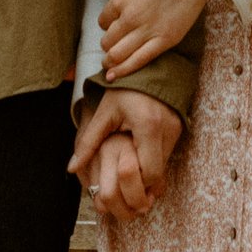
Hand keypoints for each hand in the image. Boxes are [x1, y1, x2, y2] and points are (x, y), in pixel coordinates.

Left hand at [68, 86, 182, 206]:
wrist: (148, 67)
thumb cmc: (123, 89)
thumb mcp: (104, 113)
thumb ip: (88, 142)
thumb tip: (71, 168)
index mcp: (148, 126)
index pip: (148, 173)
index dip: (134, 183)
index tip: (117, 182)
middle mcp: (167, 130)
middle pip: (158, 174)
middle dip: (140, 182)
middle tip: (121, 181)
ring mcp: (176, 129)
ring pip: (164, 166)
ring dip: (146, 171)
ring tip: (127, 166)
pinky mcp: (179, 128)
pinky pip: (167, 154)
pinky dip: (152, 160)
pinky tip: (137, 154)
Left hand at [89, 0, 216, 80]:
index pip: (103, 20)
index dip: (106, 23)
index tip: (111, 23)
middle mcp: (132, 16)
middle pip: (109, 40)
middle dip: (107, 43)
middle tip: (110, 45)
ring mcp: (149, 30)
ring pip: (119, 53)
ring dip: (111, 60)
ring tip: (109, 64)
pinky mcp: (166, 39)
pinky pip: (140, 60)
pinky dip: (125, 70)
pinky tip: (115, 76)